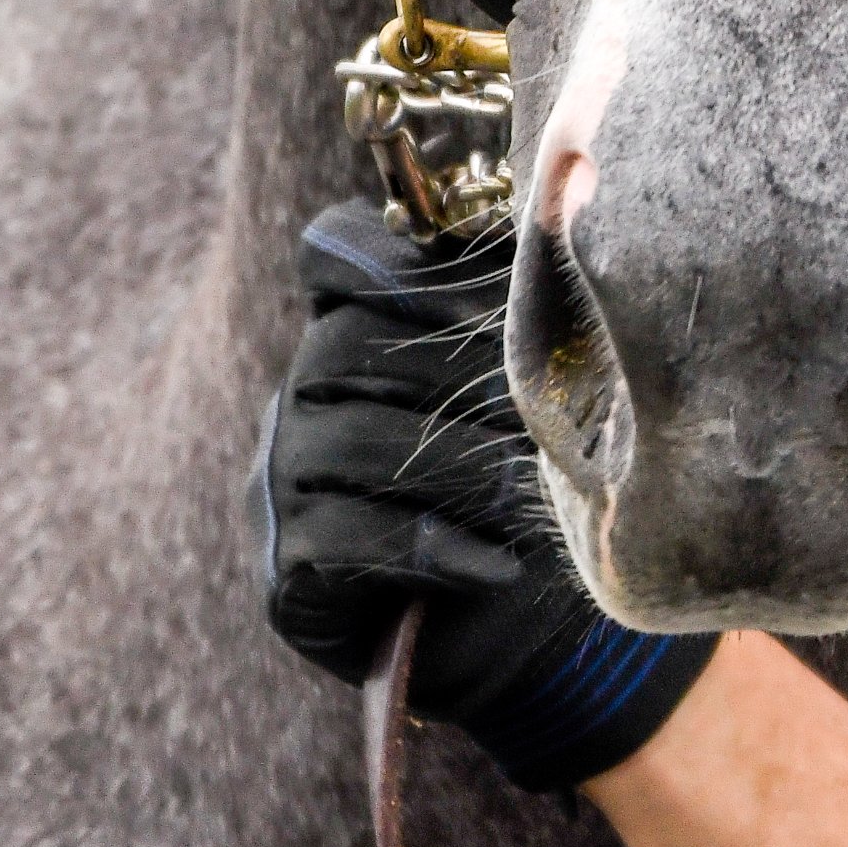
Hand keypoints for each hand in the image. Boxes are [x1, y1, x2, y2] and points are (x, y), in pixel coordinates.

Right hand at [254, 199, 713, 791]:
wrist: (524, 638)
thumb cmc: (536, 490)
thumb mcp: (537, 389)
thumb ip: (527, 307)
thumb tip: (567, 207)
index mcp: (350, 329)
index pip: (331, 252)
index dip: (393, 256)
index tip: (483, 290)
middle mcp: (298, 399)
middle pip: (342, 350)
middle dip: (449, 376)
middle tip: (539, 408)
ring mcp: (280, 489)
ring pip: (346, 445)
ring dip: (452, 466)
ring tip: (532, 494)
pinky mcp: (287, 578)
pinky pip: (343, 543)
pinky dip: (429, 548)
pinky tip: (498, 564)